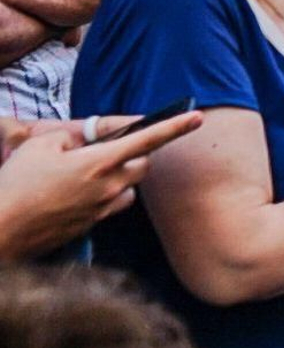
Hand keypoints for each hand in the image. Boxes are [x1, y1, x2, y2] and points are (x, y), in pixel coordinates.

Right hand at [0, 110, 202, 261]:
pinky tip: (78, 196)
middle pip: (142, 166)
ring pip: (129, 189)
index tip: (198, 117)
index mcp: (99, 162)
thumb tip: (79, 146)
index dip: (175, 126)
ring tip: (89, 176)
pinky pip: (110, 208)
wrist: (0, 230)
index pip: (148, 139)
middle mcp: (107, 187)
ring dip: (120, 179)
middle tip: (106, 153)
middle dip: (134, 156)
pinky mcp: (90, 227)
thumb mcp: (38, 146)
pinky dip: (104, 199)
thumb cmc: (15, 185)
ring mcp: (100, 210)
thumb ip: (68, 139)